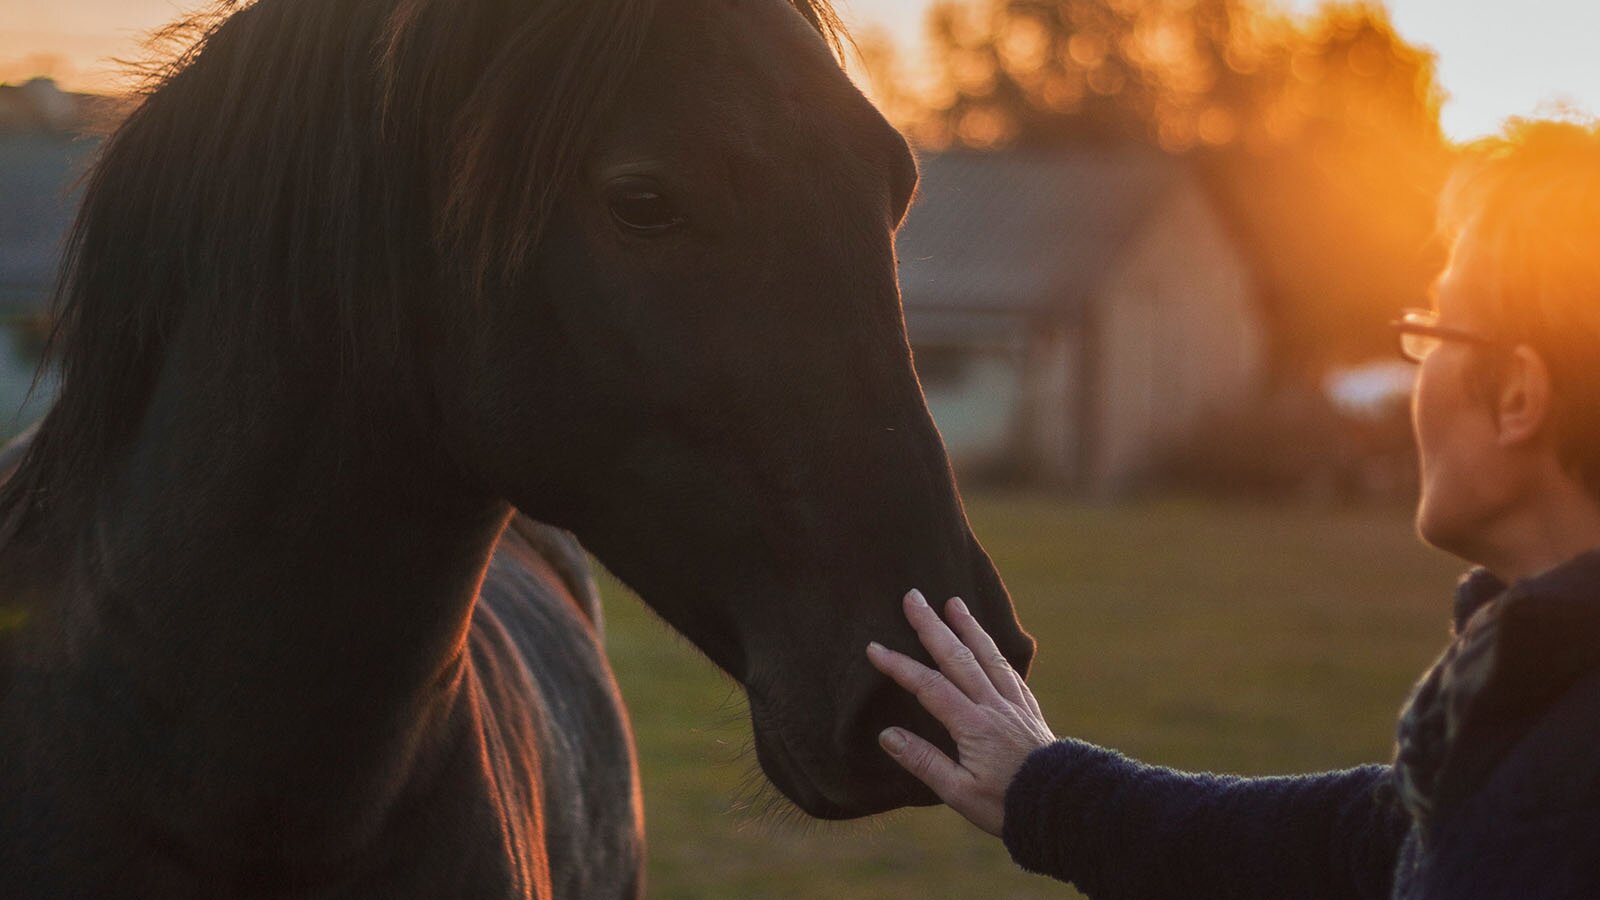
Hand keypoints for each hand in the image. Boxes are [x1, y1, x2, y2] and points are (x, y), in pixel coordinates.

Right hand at [867, 589, 1055, 835]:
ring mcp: (1014, 704)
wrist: (1063, 805)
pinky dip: (996, 650)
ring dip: (968, 626)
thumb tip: (886, 735)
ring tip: (953, 602)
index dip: (900, 666)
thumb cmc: (1006, 804)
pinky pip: (1010, 671)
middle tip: (913, 597)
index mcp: (973, 725)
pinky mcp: (1029, 710)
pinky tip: (989, 643)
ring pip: (988, 656)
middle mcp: (993, 706)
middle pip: (957, 657)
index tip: (874, 648)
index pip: (929, 686)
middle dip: (931, 626)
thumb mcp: (958, 793)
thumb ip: (923, 762)